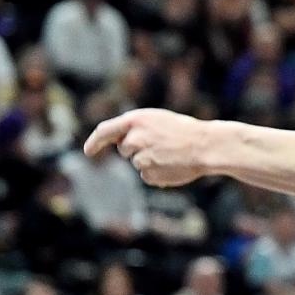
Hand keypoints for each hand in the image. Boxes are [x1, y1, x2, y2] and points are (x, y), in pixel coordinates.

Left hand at [83, 108, 211, 186]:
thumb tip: (121, 143)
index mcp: (136, 119)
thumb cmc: (185, 130)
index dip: (94, 142)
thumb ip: (137, 128)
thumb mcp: (158, 120)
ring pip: (137, 163)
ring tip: (170, 154)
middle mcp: (134, 138)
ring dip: (149, 161)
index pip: (104, 131)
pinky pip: (147, 175)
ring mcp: (140, 157)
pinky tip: (172, 165)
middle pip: (124, 149)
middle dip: (136, 149)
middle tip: (160, 143)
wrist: (205, 146)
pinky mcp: (148, 173)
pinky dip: (157, 172)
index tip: (88, 151)